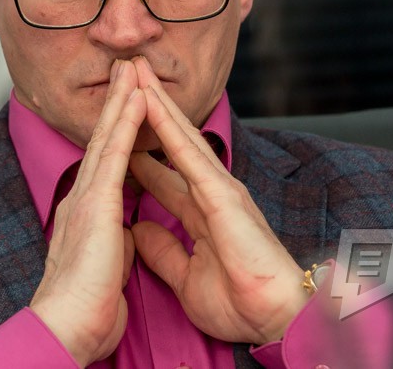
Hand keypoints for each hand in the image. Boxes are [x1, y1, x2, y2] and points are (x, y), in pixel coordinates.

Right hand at [29, 59, 144, 366]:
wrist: (66, 327)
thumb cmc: (87, 309)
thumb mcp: (107, 267)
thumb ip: (116, 243)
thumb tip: (130, 233)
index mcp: (87, 215)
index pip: (107, 164)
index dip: (118, 132)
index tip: (128, 105)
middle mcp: (82, 199)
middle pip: (103, 140)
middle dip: (116, 104)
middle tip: (126, 70)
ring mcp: (86, 198)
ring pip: (107, 138)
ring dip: (122, 101)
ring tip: (132, 70)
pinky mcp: (96, 203)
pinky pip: (115, 154)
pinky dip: (127, 123)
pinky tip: (138, 99)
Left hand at [128, 57, 307, 344]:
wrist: (276, 321)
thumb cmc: (240, 305)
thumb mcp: (186, 277)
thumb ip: (163, 250)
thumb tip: (139, 227)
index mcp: (201, 213)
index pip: (163, 173)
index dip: (139, 151)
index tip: (116, 131)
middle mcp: (210, 193)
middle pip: (173, 142)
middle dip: (148, 111)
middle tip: (125, 79)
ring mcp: (220, 189)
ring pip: (181, 136)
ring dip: (157, 103)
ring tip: (135, 72)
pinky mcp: (224, 194)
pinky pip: (188, 153)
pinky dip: (168, 126)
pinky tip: (150, 102)